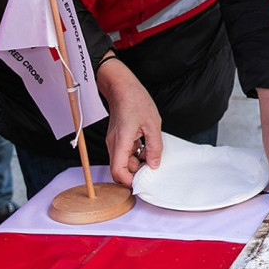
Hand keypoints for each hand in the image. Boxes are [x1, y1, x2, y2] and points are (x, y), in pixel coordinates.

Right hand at [97, 59, 162, 185]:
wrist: (122, 86)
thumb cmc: (135, 100)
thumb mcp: (152, 124)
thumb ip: (154, 147)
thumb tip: (154, 165)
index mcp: (121, 143)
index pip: (118, 171)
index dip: (129, 181)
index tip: (143, 182)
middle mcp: (114, 145)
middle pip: (121, 169)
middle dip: (136, 172)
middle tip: (153, 169)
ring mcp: (115, 141)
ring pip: (124, 161)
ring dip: (137, 162)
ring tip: (153, 155)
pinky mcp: (118, 138)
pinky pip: (125, 152)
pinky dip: (136, 154)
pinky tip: (147, 147)